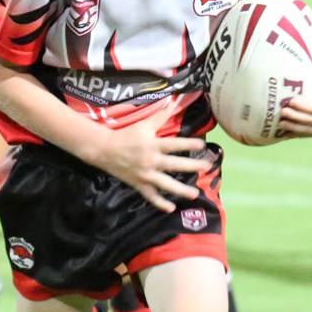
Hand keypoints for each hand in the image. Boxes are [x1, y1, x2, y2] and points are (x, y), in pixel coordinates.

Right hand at [84, 103, 207, 212]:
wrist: (105, 149)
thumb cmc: (126, 135)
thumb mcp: (143, 124)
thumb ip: (160, 116)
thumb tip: (174, 103)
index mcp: (152, 144)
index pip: (173, 144)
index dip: (188, 143)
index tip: (202, 144)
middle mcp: (151, 160)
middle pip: (174, 164)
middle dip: (191, 166)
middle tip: (206, 167)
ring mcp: (145, 175)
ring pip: (165, 184)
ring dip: (180, 190)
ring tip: (194, 194)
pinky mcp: (139, 184)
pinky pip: (150, 196)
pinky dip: (160, 203)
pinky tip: (171, 208)